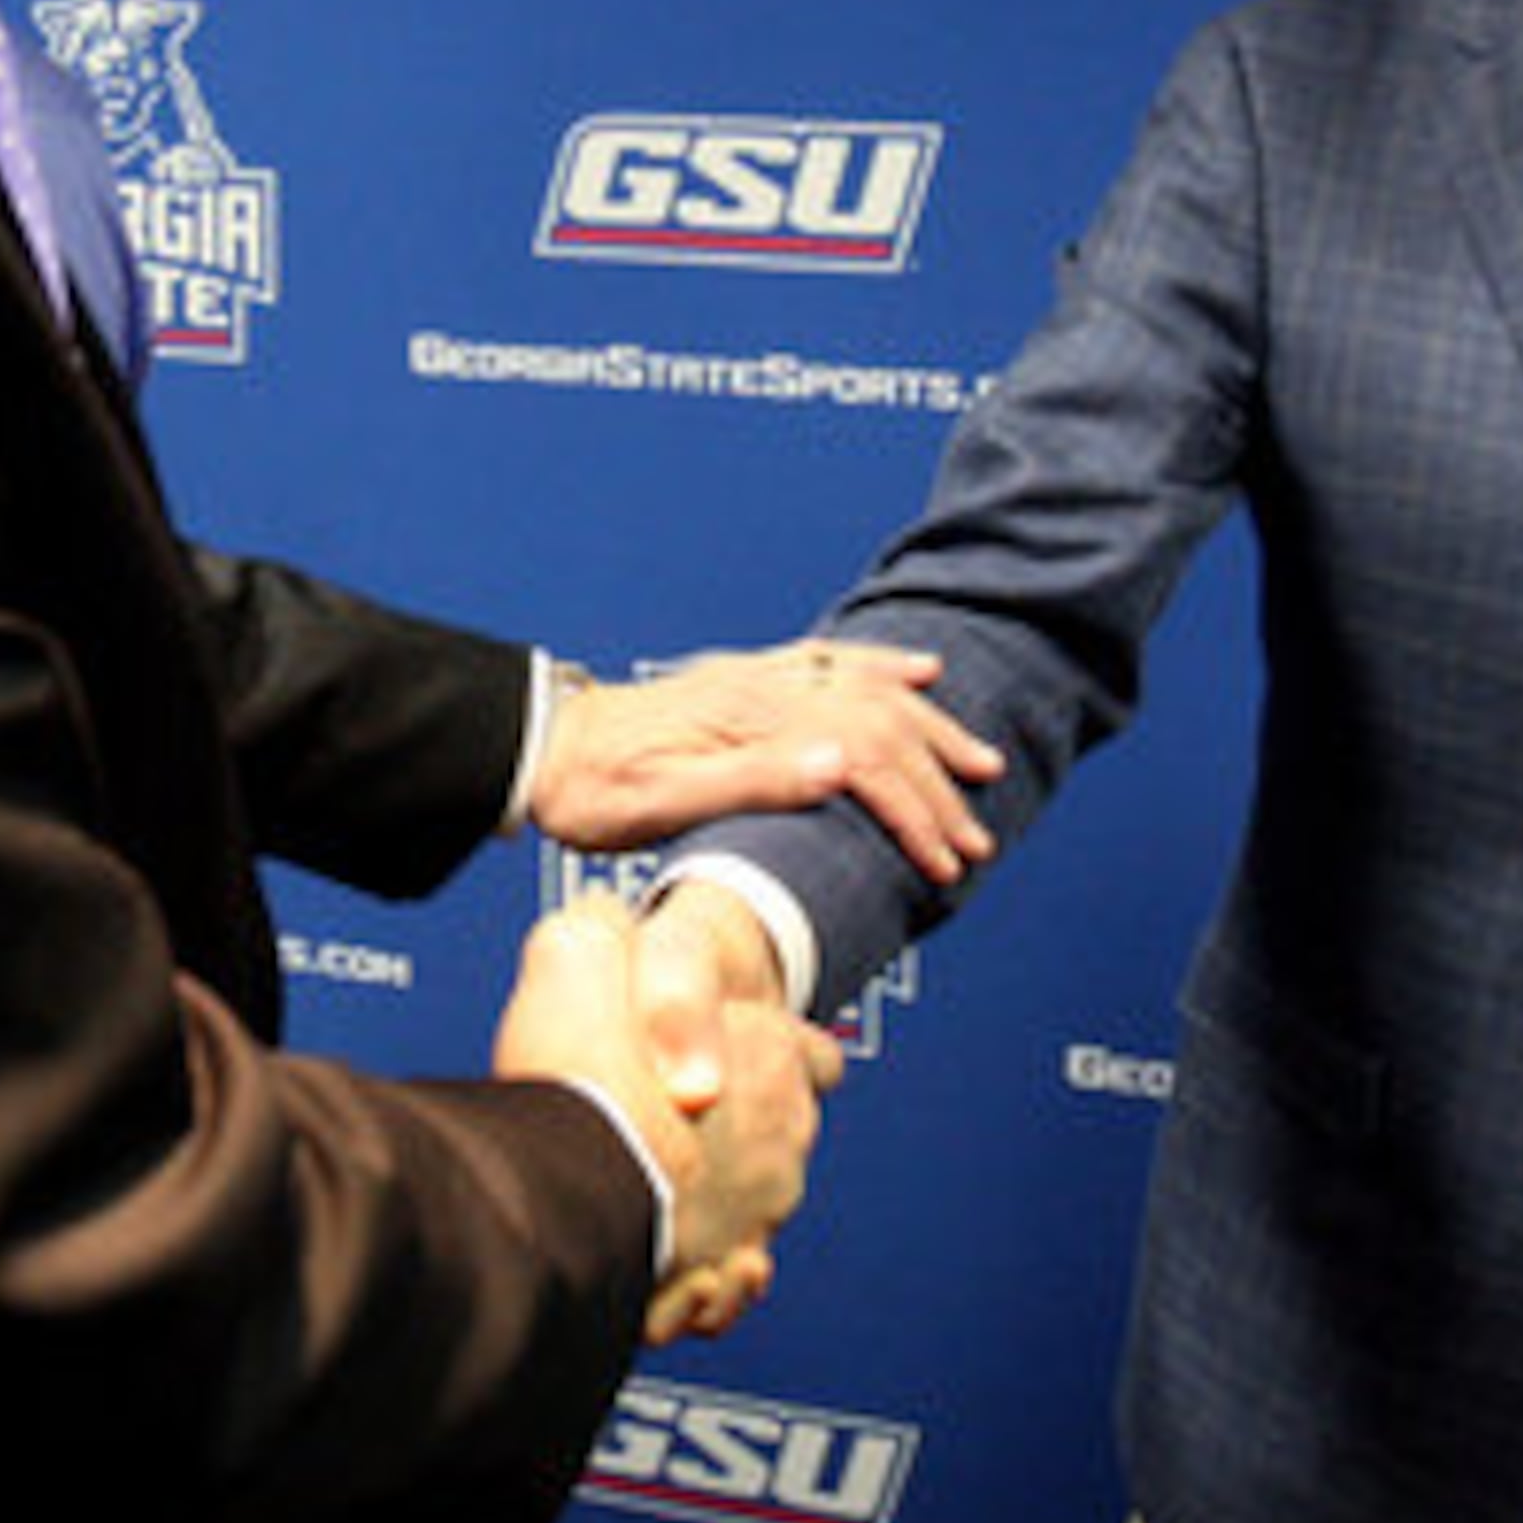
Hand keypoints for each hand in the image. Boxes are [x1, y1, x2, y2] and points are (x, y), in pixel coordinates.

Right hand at [491, 896, 839, 1346]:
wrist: (551, 1187)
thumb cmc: (575, 1073)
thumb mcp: (578, 950)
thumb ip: (601, 932)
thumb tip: (602, 924)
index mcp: (770, 1053)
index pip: (813, 1053)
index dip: (770, 1049)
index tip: (731, 1057)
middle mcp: (783, 1137)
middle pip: (783, 1132)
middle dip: (737, 1130)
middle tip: (666, 1119)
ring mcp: (757, 1213)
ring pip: (754, 1210)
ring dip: (715, 1203)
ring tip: (653, 1188)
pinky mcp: (714, 1278)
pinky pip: (726, 1285)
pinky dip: (708, 1281)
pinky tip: (675, 1266)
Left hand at [529, 637, 997, 882]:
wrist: (542, 747)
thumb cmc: (593, 789)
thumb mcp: (662, 803)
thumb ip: (753, 781)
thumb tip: (838, 764)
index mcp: (750, 720)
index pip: (862, 758)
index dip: (912, 811)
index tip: (942, 859)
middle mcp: (764, 689)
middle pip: (879, 725)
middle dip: (936, 785)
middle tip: (974, 839)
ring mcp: (760, 678)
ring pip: (870, 689)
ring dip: (931, 728)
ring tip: (979, 764)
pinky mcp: (751, 679)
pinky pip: (836, 662)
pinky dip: (886, 668)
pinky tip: (919, 672)